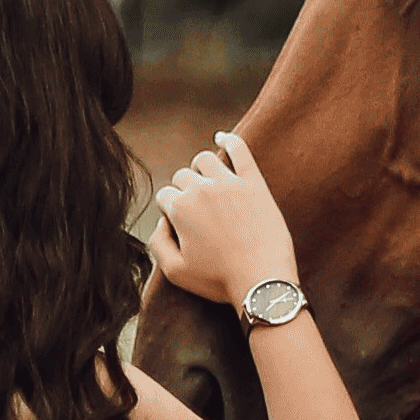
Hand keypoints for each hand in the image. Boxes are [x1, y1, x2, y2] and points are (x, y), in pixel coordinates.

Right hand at [151, 133, 297, 308]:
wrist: (261, 281)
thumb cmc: (219, 280)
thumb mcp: (174, 271)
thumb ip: (157, 243)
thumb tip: (162, 222)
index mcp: (180, 208)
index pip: (165, 196)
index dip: (171, 210)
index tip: (182, 223)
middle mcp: (202, 189)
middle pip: (183, 176)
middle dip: (184, 189)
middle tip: (197, 209)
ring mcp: (230, 182)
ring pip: (206, 159)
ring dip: (201, 167)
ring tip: (206, 179)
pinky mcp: (254, 182)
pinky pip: (240, 150)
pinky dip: (230, 139)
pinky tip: (223, 137)